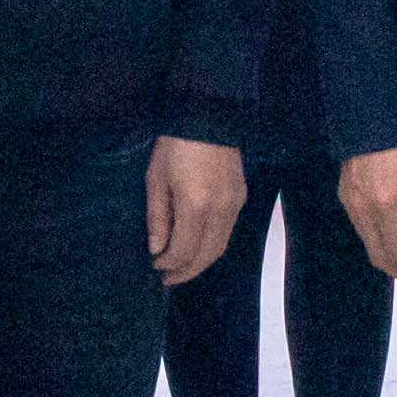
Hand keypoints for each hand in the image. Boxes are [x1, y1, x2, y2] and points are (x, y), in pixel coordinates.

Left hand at [147, 136, 248, 284]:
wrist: (208, 117)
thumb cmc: (174, 147)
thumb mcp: (156, 180)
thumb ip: (158, 218)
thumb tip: (157, 250)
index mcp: (196, 206)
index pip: (184, 250)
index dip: (169, 264)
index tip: (155, 266)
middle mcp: (221, 211)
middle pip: (207, 255)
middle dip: (186, 271)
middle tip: (168, 279)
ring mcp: (235, 205)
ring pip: (221, 246)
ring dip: (201, 262)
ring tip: (182, 268)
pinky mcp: (241, 197)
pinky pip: (228, 231)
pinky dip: (212, 245)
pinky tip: (198, 245)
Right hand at [340, 143, 396, 294]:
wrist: (373, 110)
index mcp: (385, 207)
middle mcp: (361, 209)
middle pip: (378, 254)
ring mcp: (349, 201)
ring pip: (367, 243)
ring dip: (387, 257)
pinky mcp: (344, 193)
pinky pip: (360, 228)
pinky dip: (376, 240)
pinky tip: (391, 237)